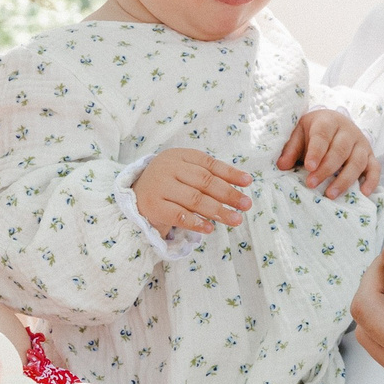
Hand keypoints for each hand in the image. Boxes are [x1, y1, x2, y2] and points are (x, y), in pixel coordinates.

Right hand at [133, 149, 251, 236]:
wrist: (135, 196)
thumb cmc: (168, 185)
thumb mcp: (185, 173)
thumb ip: (208, 175)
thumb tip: (242, 183)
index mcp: (179, 155)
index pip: (209, 164)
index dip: (230, 173)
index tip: (248, 182)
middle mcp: (167, 167)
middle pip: (205, 181)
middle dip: (228, 194)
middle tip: (246, 205)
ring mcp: (159, 186)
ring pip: (195, 199)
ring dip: (218, 211)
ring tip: (235, 219)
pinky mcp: (152, 206)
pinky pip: (179, 215)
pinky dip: (196, 222)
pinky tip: (210, 228)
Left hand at [277, 108, 378, 196]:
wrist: (334, 123)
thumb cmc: (313, 131)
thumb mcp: (299, 132)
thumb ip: (291, 148)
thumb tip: (282, 166)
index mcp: (328, 121)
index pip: (323, 136)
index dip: (316, 151)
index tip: (308, 167)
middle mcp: (348, 131)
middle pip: (340, 151)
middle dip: (326, 169)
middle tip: (311, 184)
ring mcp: (361, 144)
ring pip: (357, 162)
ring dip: (344, 179)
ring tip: (330, 194)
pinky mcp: (370, 156)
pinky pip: (375, 168)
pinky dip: (372, 181)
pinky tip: (363, 193)